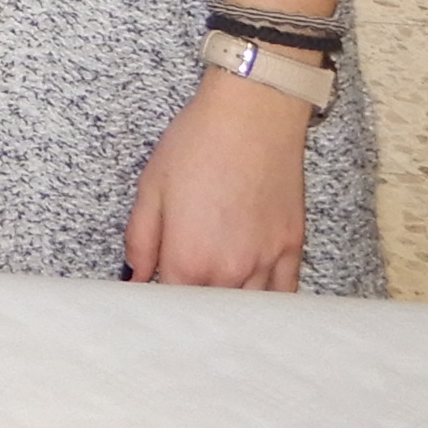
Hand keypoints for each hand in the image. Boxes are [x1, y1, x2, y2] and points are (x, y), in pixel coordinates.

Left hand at [125, 71, 313, 288]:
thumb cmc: (198, 144)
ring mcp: (266, 263)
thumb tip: (135, 277)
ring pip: (246, 309)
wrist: (253, 114)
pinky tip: (253, 298)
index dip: (158, 304)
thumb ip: (140, 240)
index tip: (151, 297)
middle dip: (191, 308)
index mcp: (190, 260)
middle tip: (179, 293)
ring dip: (227, 308)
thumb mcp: (151, 188)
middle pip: (208, 313)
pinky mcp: (292, 248)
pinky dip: (267, 302)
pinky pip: (284, 294)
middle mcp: (231, 271)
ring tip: (213, 296)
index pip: (170, 308)